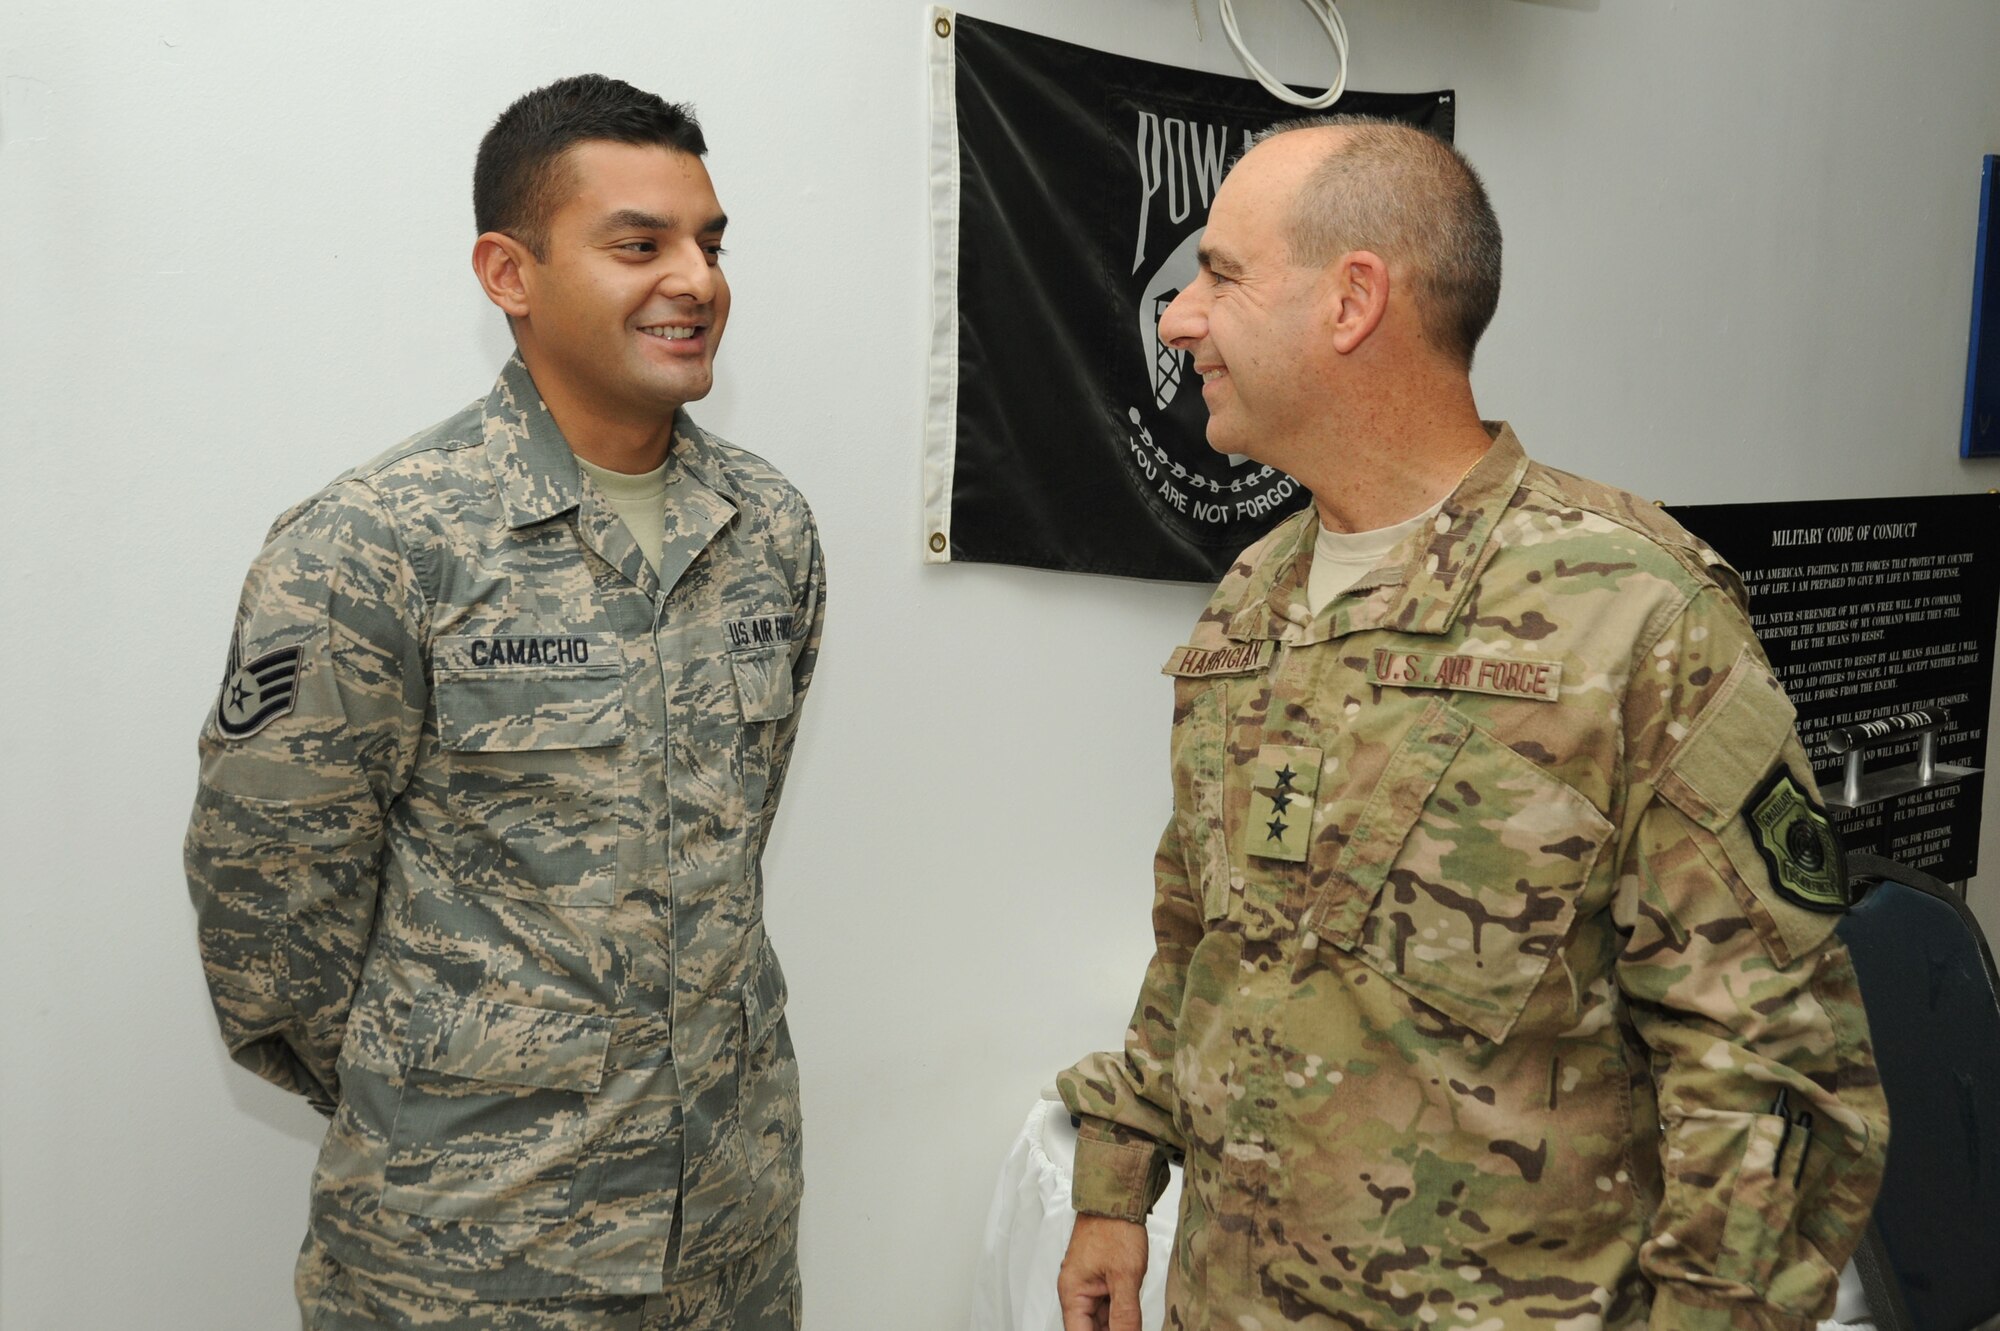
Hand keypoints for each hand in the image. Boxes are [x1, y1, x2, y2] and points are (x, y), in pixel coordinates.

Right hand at [1058, 1212, 1149, 1330]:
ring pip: (1100, 1322)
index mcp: (1073, 1294)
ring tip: (1134, 1322)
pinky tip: (1134, 1319)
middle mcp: (1076, 1293)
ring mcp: (1089, 1286)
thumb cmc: (1115, 1227)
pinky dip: (1121, 1317)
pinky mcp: (1101, 1281)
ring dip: (1117, 1327)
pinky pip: (1108, 1308)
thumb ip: (1125, 1315)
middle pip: (1089, 1330)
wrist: (1117, 1197)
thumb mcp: (1125, 1276)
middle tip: (1132, 1328)